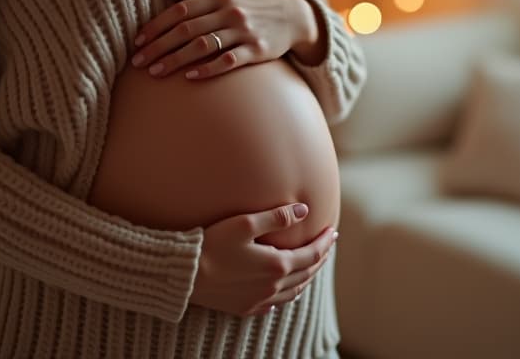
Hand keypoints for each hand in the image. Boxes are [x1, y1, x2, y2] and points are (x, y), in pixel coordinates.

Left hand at [130, 0, 306, 78]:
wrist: (293, 17)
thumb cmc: (254, 3)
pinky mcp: (257, 51)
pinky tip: (190, 77)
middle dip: (159, 46)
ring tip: (156, 73)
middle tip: (139, 62)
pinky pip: (228, 61)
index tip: (138, 40)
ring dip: (176, 60)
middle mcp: (231, 12)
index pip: (181, 10)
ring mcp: (245, 32)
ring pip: (203, 46)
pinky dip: (208, 69)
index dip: (157, 25)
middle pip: (187, 30)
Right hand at [189, 202, 338, 316]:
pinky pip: (276, 304)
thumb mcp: (245, 224)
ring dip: (307, 277)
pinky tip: (286, 289)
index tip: (333, 231)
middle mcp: (273, 286)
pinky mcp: (245, 308)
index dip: (325, 242)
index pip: (312, 254)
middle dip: (320, 257)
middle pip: (307, 273)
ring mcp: (260, 300)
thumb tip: (304, 210)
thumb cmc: (213, 244)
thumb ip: (277, 217)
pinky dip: (287, 294)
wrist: (185, 275)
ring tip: (312, 264)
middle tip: (328, 245)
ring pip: (294, 291)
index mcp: (277, 265)